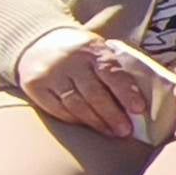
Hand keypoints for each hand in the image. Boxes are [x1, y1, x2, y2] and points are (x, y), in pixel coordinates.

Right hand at [14, 27, 169, 140]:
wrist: (37, 42)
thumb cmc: (80, 53)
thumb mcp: (98, 50)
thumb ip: (115, 69)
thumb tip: (140, 99)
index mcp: (92, 49)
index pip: (112, 73)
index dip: (127, 92)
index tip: (139, 110)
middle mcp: (71, 61)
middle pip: (94, 93)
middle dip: (113, 114)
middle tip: (126, 131)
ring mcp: (51, 74)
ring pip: (76, 104)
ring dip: (96, 122)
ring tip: (112, 132)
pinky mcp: (36, 87)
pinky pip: (58, 109)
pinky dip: (75, 120)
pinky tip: (88, 126)